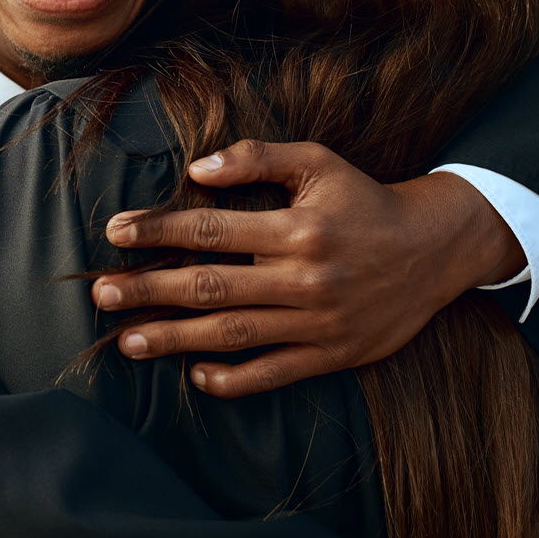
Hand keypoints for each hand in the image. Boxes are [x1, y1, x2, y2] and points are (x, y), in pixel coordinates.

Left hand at [90, 140, 525, 397]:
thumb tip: (197, 169)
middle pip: (211, 287)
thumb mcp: (318, 162)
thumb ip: (258, 158)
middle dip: (150, 291)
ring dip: (176, 340)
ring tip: (129, 341)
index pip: (211, 230)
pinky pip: (275, 373)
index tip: (116, 233)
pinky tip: (196, 376)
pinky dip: (234, 379)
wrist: (435, 249)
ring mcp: (318, 322)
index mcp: (296, 229)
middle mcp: (304, 279)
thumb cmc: (365, 200)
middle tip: (103, 295)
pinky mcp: (333, 354)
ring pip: (234, 335)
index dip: (159, 230)